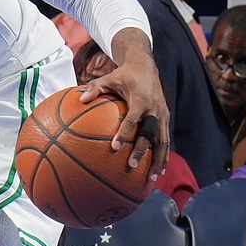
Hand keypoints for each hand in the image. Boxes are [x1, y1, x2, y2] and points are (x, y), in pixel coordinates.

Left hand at [79, 32, 169, 177]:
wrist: (146, 67)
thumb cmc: (124, 75)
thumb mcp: (109, 78)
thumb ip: (95, 88)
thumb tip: (80, 99)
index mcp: (141, 99)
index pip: (133, 119)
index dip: (124, 132)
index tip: (114, 147)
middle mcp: (154, 109)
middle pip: (150, 134)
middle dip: (142, 151)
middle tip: (131, 166)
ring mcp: (162, 116)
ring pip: (163, 141)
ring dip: (159, 160)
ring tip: (151, 179)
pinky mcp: (166, 119)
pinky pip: (165, 140)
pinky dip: (163, 156)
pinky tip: (158, 171)